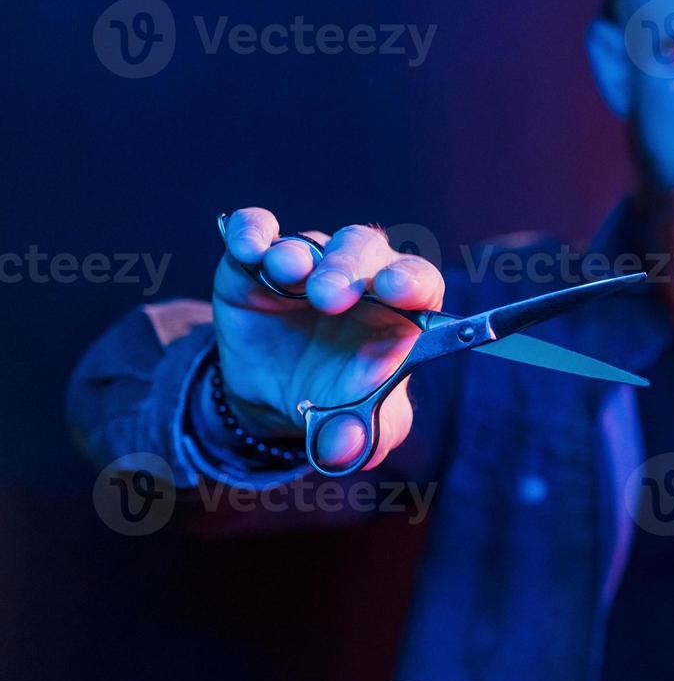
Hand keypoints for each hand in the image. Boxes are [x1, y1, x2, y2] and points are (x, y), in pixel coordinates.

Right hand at [212, 207, 443, 471]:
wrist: (281, 400)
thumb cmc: (340, 403)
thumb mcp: (360, 429)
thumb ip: (361, 439)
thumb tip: (343, 450)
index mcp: (399, 310)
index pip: (418, 279)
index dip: (411, 280)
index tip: (398, 290)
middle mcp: (357, 277)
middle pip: (363, 251)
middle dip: (346, 268)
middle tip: (328, 296)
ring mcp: (307, 265)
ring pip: (309, 242)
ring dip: (298, 254)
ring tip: (287, 273)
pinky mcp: (254, 264)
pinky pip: (256, 231)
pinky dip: (251, 231)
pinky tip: (248, 247)